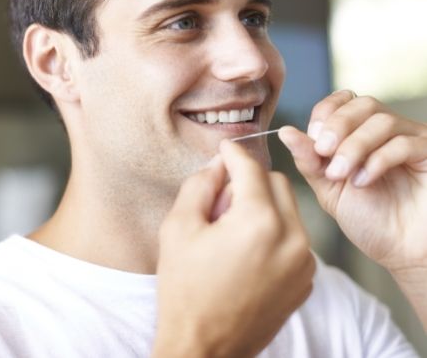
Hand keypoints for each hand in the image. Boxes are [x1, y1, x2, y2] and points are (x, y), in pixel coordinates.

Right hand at [152, 139, 313, 357]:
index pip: (251, 168)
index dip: (234, 153)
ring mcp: (304, 261)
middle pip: (277, 182)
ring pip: (289, 207)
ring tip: (234, 227)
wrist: (205, 349)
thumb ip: (201, 184)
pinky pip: (295, 235)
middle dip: (250, 180)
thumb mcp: (178, 227)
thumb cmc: (185, 288)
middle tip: (223, 199)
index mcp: (259, 222)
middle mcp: (292, 238)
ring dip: (264, 204)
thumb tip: (219, 163)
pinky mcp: (306, 278)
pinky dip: (275, 229)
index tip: (225, 148)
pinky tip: (249, 249)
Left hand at [278, 90, 426, 328]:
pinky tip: (363, 181)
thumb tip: (285, 132)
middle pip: (363, 104)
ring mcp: (411, 140)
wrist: (401, 252)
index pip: (343, 101)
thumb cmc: (369, 220)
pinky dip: (377, 160)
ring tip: (340, 174)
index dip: (325, 113)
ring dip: (354, 146)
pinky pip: (404, 143)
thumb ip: (309, 160)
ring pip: (382, 121)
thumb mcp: (328, 188)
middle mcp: (387, 132)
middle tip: (323, 151)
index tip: (312, 138)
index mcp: (360, 134)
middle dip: (337, 126)